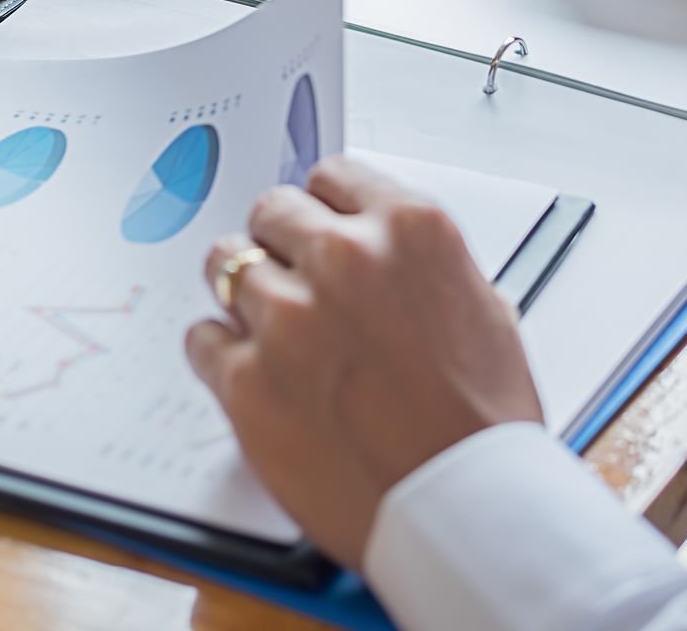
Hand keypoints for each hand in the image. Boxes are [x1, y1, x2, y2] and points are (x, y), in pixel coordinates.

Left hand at [186, 156, 541, 567]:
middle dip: (281, 242)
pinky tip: (252, 372)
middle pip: (272, 211)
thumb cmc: (483, 426)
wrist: (463, 511)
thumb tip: (384, 251)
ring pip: (225, 264)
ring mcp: (288, 318)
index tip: (319, 228)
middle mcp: (344, 259)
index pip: (332, 176)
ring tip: (267, 325)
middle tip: (293, 279)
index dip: (325, 207)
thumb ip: (420, 265)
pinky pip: (202, 338)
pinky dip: (220, 353)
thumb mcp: (483, 310)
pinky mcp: (245, 380)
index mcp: (410, 230)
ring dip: (244, 290)